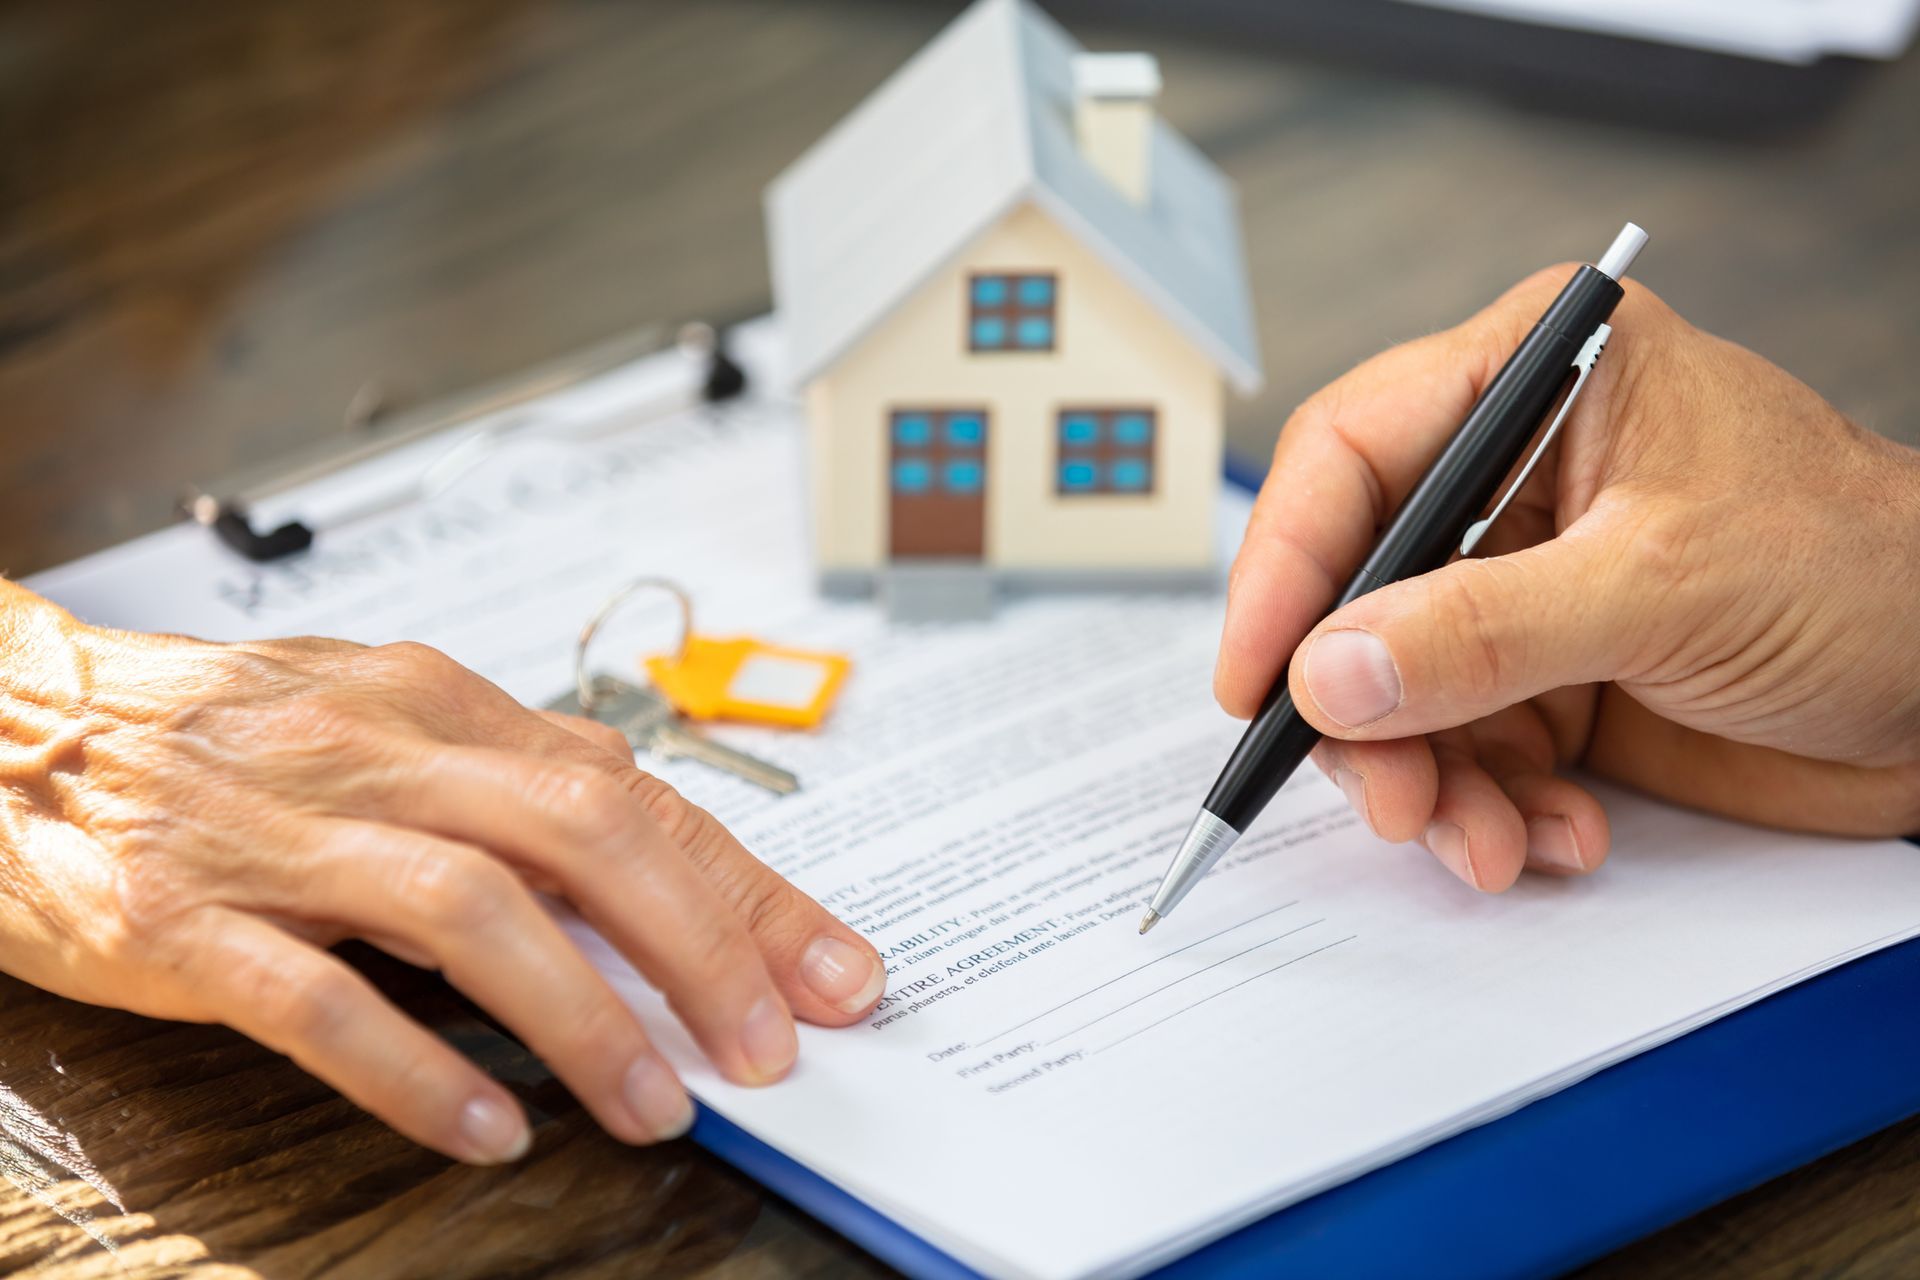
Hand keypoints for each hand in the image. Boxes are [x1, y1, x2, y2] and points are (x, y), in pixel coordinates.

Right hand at [0, 583, 886, 1162]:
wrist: (16, 725)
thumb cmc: (227, 737)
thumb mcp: (385, 726)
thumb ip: (514, 783)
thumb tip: (659, 853)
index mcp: (441, 705)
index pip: (634, 791)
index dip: (747, 889)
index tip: (833, 971)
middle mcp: (378, 755)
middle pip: (580, 834)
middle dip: (700, 947)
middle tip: (769, 1048)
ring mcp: (281, 836)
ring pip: (470, 910)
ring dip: (582, 1015)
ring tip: (654, 1104)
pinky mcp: (186, 921)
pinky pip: (318, 999)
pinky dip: (417, 1067)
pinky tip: (491, 1126)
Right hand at [1217, 269, 1919, 890]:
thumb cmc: (1868, 570)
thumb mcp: (1662, 587)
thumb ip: (1480, 632)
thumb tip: (1326, 674)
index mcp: (1540, 383)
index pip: (1351, 452)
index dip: (1284, 567)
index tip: (1253, 678)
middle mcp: (1518, 478)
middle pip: (1359, 590)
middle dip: (1366, 710)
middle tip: (1387, 794)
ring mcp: (1529, 585)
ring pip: (1401, 690)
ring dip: (1433, 782)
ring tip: (1486, 841)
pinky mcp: (1551, 677)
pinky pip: (1466, 750)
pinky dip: (1494, 809)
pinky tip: (1555, 833)